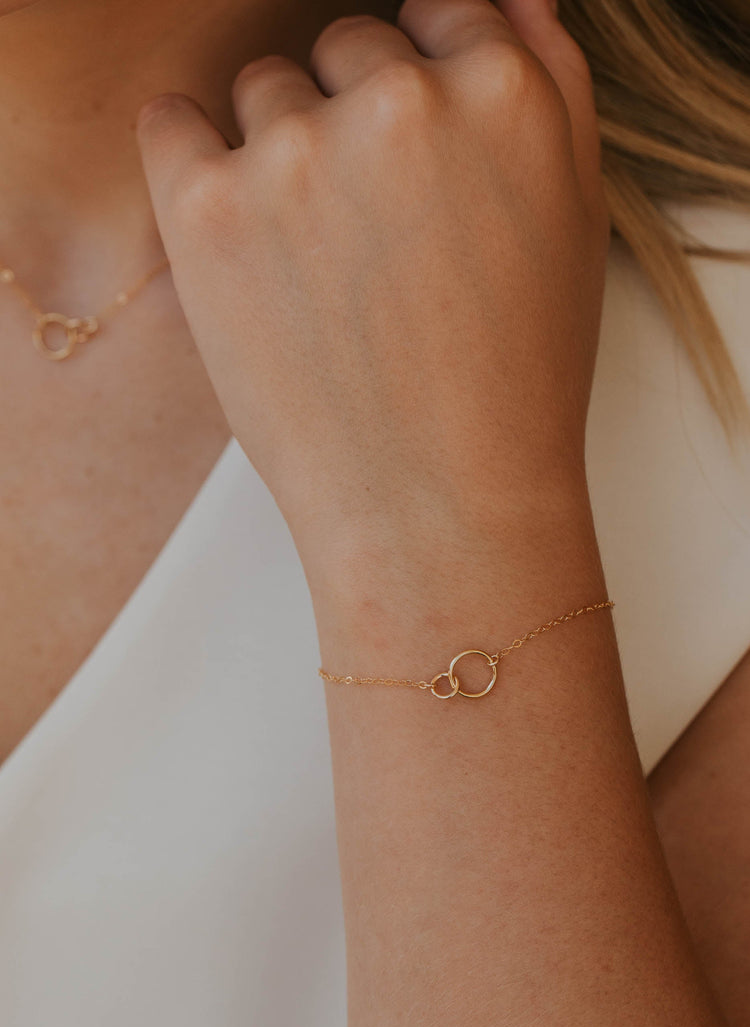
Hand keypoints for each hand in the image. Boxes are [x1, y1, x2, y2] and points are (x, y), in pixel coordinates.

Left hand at [135, 0, 608, 569]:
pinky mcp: (210, 207)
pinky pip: (173, 124)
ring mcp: (299, 151)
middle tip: (363, 228)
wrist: (440, 506)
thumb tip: (506, 4)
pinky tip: (233, 230)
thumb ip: (551, 94)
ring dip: (278, 151)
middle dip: (349, 117)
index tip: (403, 148)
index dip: (418, 81)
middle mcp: (402, 103)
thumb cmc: (514, 384)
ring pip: (261, 90)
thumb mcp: (574, 227)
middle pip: (343, 46)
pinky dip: (192, 160)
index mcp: (504, 95)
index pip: (435, 12)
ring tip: (313, 264)